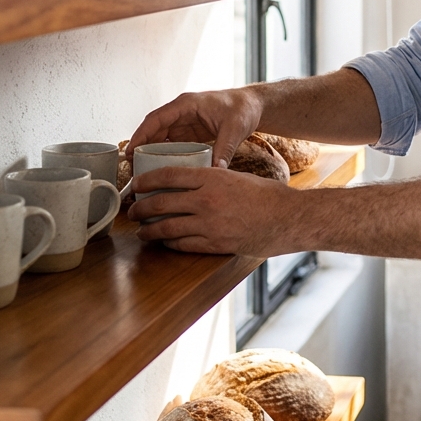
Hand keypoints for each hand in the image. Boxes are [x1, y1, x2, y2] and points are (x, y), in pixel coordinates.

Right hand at [127, 87, 262, 167]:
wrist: (254, 106)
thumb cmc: (243, 109)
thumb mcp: (234, 128)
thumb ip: (224, 149)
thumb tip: (216, 171)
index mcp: (187, 104)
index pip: (156, 119)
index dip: (140, 135)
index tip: (130, 152)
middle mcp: (181, 112)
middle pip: (153, 129)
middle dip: (140, 147)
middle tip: (132, 168)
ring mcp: (184, 122)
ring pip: (159, 137)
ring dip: (149, 152)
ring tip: (141, 173)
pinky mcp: (189, 132)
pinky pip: (170, 144)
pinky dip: (162, 155)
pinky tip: (159, 170)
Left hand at [128, 166, 301, 255]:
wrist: (287, 218)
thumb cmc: (267, 195)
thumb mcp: (237, 177)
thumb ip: (213, 180)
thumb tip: (191, 184)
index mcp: (213, 177)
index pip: (169, 175)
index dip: (147, 180)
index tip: (136, 184)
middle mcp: (206, 200)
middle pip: (161, 203)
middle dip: (141, 208)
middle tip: (132, 211)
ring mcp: (208, 225)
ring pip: (166, 228)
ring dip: (149, 230)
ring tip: (141, 231)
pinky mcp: (214, 244)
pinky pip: (182, 245)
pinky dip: (168, 244)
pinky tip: (164, 242)